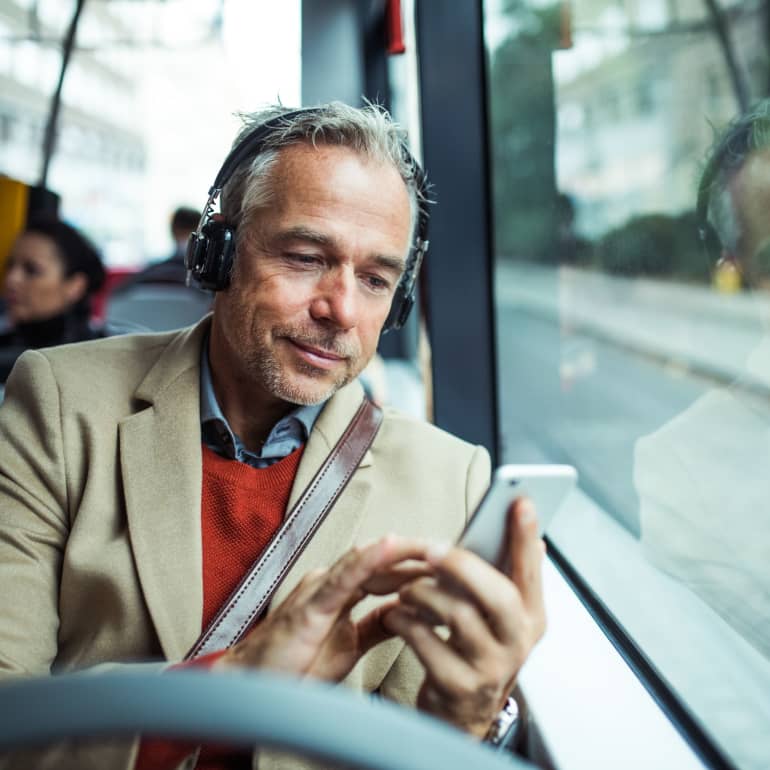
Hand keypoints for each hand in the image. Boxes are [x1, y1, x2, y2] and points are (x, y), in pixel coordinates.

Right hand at [213, 535, 430, 680]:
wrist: (252, 687)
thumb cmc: (293, 665)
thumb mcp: (349, 646)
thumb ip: (376, 626)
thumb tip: (408, 614)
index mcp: (340, 591)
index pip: (387, 571)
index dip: (417, 567)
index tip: (448, 566)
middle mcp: (332, 582)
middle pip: (382, 561)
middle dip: (417, 555)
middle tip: (452, 551)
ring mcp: (321, 589)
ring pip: (368, 560)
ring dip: (402, 550)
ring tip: (432, 544)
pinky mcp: (311, 604)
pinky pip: (344, 577)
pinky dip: (369, 559)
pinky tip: (391, 547)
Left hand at [383, 498, 545, 736]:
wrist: (460, 715)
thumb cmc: (475, 650)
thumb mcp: (498, 618)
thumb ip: (505, 577)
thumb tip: (529, 533)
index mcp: (531, 618)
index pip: (533, 571)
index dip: (526, 538)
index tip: (520, 502)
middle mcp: (518, 643)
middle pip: (499, 595)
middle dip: (462, 564)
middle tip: (431, 548)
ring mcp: (490, 668)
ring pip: (458, 615)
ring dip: (424, 593)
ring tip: (407, 589)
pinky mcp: (458, 686)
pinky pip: (426, 642)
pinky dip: (405, 622)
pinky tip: (396, 615)